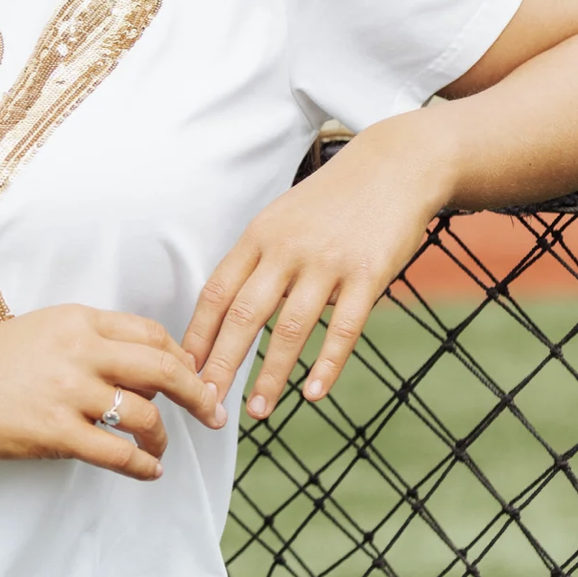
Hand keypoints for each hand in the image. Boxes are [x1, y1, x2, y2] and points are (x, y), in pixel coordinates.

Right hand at [0, 303, 224, 481]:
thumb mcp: (41, 332)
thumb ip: (88, 343)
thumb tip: (141, 370)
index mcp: (78, 320)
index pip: (151, 334)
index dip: (181, 358)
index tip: (194, 377)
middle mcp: (79, 350)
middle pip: (164, 369)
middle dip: (199, 394)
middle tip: (214, 414)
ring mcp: (67, 392)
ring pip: (145, 415)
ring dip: (163, 437)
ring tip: (160, 450)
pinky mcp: (54, 433)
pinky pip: (118, 453)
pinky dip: (142, 466)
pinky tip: (147, 471)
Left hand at [182, 114, 453, 420]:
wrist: (394, 166)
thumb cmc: (331, 202)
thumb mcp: (281, 219)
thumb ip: (256, 262)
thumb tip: (224, 314)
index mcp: (258, 237)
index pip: (216, 292)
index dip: (198, 334)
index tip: (183, 369)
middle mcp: (287, 250)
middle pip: (244, 315)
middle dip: (221, 363)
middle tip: (205, 403)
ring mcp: (328, 262)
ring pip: (290, 328)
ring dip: (271, 375)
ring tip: (257, 411)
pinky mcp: (369, 273)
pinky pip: (344, 327)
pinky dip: (327, 364)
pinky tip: (314, 394)